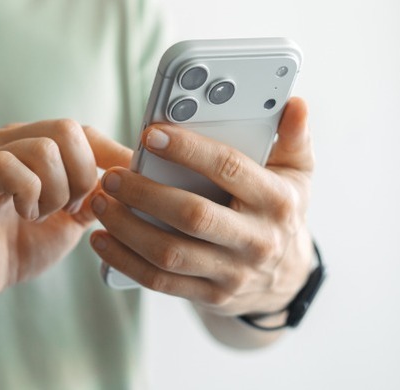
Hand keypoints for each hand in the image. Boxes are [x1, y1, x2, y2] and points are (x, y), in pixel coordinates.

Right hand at [0, 120, 124, 316]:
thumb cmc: (18, 247)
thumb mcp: (70, 219)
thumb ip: (95, 194)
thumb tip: (129, 175)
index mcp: (30, 143)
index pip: (81, 131)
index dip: (110, 155)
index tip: (129, 181)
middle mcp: (5, 140)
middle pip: (66, 129)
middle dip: (82, 176)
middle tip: (68, 209)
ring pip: (43, 148)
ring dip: (55, 192)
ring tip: (42, 215)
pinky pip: (9, 167)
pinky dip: (30, 196)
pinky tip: (24, 215)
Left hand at [90, 97, 314, 316]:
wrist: (285, 280)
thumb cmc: (281, 214)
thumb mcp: (298, 174)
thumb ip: (293, 137)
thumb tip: (294, 104)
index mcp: (276, 201)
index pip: (229, 169)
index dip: (189, 150)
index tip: (152, 135)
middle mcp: (256, 240)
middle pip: (193, 215)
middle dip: (146, 193)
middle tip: (113, 175)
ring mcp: (233, 273)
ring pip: (170, 252)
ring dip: (128, 227)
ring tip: (101, 202)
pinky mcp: (210, 296)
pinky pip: (161, 281)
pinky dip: (125, 261)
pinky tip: (103, 240)